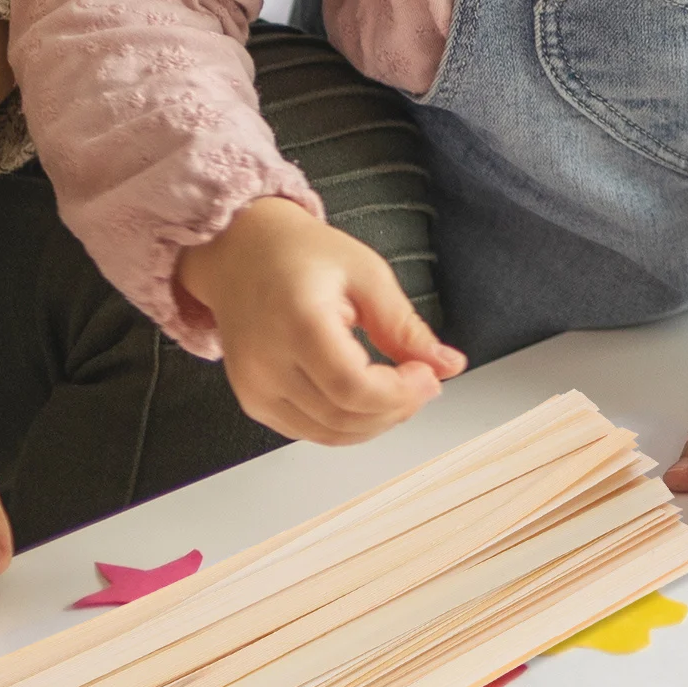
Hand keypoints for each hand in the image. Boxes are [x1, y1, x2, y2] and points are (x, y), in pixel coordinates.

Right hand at [177, 196, 465, 444]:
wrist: (239, 253)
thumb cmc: (297, 254)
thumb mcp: (365, 273)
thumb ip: (405, 325)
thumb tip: (448, 365)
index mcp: (295, 323)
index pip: (352, 387)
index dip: (400, 394)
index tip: (428, 375)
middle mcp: (266, 363)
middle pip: (345, 416)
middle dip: (397, 408)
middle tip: (422, 379)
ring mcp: (255, 389)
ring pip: (331, 434)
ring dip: (378, 421)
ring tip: (398, 387)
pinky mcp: (254, 402)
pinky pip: (312, 432)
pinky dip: (350, 424)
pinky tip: (367, 396)